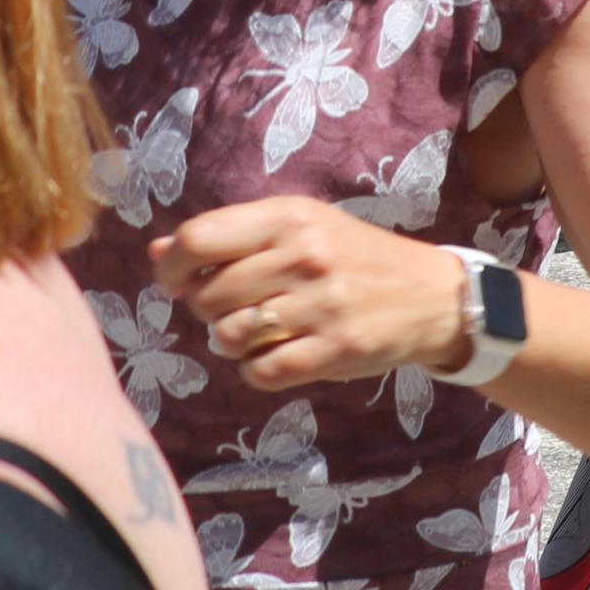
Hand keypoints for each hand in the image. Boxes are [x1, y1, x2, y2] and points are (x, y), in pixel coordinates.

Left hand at [153, 199, 474, 392]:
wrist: (434, 295)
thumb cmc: (355, 258)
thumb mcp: (300, 230)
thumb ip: (230, 238)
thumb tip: (156, 251)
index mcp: (292, 217)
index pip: (198, 238)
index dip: (173, 268)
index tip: (180, 283)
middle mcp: (305, 255)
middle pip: (208, 297)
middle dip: (213, 311)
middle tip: (246, 307)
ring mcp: (323, 303)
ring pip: (229, 337)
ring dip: (236, 343)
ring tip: (266, 333)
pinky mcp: (338, 348)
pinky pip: (262, 372)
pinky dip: (260, 371)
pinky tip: (283, 356)